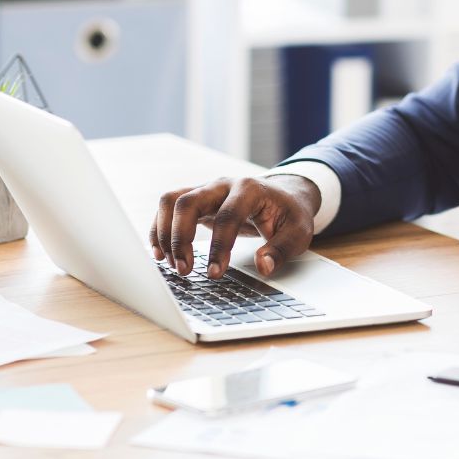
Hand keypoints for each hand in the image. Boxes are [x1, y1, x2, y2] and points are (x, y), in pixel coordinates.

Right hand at [149, 174, 320, 279]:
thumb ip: (281, 250)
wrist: (283, 195)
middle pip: (189, 201)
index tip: (215, 274)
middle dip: (181, 238)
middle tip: (184, 270)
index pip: (228, 216)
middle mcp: (223, 185)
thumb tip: (262, 266)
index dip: (219, 246)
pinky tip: (160, 253)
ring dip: (164, 232)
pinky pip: (168, 207)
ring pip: (172, 200)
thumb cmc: (289, 215)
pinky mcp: (197, 200)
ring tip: (169, 263)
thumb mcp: (298, 232)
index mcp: (249, 189)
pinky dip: (160, 228)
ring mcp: (207, 189)